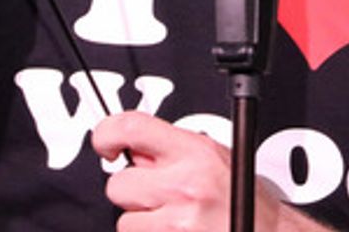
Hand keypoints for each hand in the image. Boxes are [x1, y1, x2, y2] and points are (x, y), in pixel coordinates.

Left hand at [91, 112, 330, 231]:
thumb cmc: (244, 200)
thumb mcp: (216, 157)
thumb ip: (173, 149)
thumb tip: (131, 146)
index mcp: (194, 152)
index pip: (131, 127)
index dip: (106, 133)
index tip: (104, 145)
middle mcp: (185, 185)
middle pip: (119, 184)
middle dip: (132, 193)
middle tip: (157, 198)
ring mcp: (179, 223)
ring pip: (125, 222)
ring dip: (142, 224)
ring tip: (172, 221)